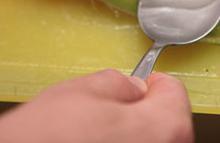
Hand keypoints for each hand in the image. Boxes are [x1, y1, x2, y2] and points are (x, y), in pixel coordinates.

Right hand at [0, 69, 193, 142]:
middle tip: (111, 108)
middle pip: (167, 125)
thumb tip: (131, 89)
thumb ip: (119, 83)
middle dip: (143, 112)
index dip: (154, 82)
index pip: (175, 93)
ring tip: (93, 134)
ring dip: (130, 137)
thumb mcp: (81, 90)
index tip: (141, 82)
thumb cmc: (44, 140)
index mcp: (164, 129)